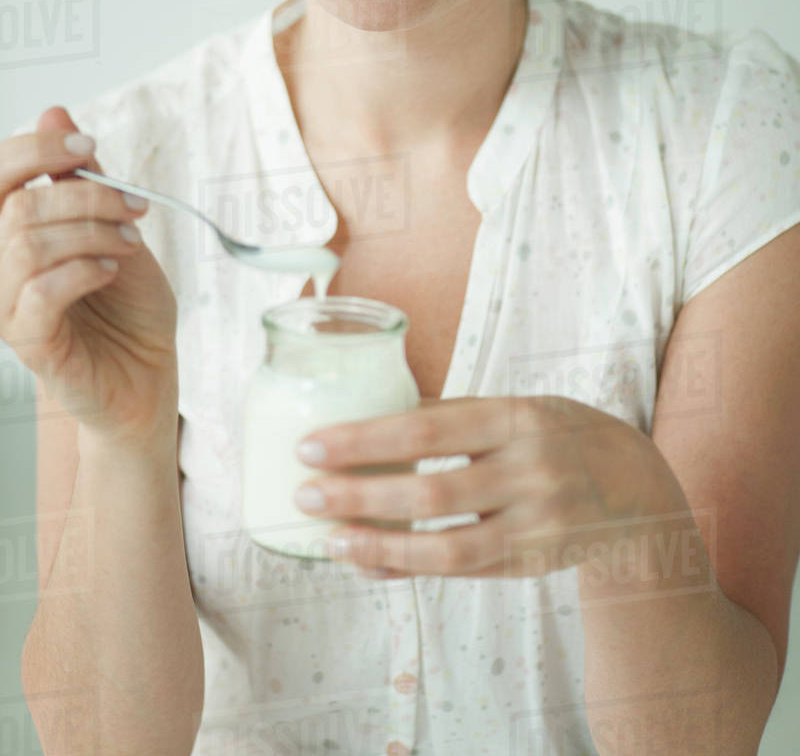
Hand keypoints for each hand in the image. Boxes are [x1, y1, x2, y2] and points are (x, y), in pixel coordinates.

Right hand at [0, 106, 178, 448]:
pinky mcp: (30, 343)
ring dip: (93, 232)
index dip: (36, 150)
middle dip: (86, 195)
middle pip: (17, 207)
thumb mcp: (112, 224)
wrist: (148, 369)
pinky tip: (111, 270)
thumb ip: (79, 176)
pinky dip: (83, 270)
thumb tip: (53, 112)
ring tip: (129, 243)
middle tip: (133, 207)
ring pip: (27, 245)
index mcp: (12, 233)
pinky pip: (40, 293)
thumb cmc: (126, 303)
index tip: (86, 145)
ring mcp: (8, 308)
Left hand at [294, 395, 653, 577]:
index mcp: (517, 418)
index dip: (364, 440)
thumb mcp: (517, 408)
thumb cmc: (558, 435)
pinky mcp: (532, 564)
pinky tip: (368, 560)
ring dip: (378, 546)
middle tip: (305, 494)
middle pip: (430, 493)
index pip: (427, 429)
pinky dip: (409, 568)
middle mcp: (529, 471)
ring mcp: (535, 525)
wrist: (637, 487)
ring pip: (444, 549)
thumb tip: (370, 424)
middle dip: (358, 496)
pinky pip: (460, 572)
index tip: (311, 444)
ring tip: (329, 540)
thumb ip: (455, 418)